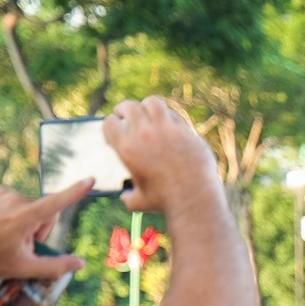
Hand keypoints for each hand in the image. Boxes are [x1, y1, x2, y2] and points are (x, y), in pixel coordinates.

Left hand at [0, 181, 90, 283]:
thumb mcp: (22, 268)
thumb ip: (55, 267)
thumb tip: (80, 264)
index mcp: (23, 217)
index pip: (56, 203)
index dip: (75, 192)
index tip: (90, 180)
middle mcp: (13, 199)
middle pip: (43, 212)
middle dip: (38, 228)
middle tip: (20, 245)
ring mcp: (0, 192)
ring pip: (27, 206)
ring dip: (23, 221)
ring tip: (3, 236)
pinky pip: (12, 200)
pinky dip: (10, 212)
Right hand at [106, 96, 220, 213]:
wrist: (195, 199)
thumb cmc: (165, 202)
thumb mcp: (139, 202)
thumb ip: (128, 196)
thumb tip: (125, 196)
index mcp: (128, 148)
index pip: (109, 123)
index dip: (110, 124)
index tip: (113, 126)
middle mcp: (146, 134)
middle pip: (129, 107)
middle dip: (123, 108)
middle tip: (123, 112)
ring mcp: (168, 130)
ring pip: (153, 103)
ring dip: (147, 106)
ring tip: (146, 111)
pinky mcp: (187, 131)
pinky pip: (175, 116)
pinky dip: (168, 118)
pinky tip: (168, 124)